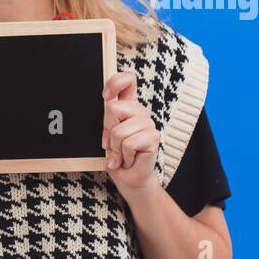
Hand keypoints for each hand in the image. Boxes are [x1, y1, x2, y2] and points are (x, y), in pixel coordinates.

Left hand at [101, 69, 158, 190]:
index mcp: (128, 106)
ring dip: (114, 148)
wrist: (129, 178)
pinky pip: (128, 143)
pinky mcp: (153, 137)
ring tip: (120, 154)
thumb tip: (106, 101)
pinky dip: (123, 156)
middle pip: (113, 108)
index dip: (115, 82)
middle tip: (111, 144)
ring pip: (118, 131)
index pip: (128, 80)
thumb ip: (107, 118)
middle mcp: (140, 112)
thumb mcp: (106, 134)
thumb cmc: (117, 156)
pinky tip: (128, 159)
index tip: (105, 96)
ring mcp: (148, 124)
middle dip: (106, 130)